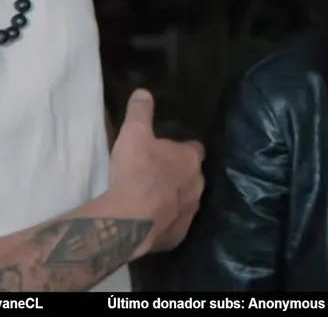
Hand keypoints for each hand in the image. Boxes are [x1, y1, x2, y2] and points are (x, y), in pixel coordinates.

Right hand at [108, 89, 204, 254]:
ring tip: (153, 196)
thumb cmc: (136, 171)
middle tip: (158, 171)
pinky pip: (174, 224)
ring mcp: (189, 212)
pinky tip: (150, 220)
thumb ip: (140, 111)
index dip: (183, 147)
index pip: (195, 148)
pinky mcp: (178, 235)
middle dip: (179, 173)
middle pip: (192, 175)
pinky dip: (165, 220)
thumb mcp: (133, 133)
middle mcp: (197, 185)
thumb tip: (143, 91)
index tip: (170, 148)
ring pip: (186, 200)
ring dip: (173, 197)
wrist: (130, 220)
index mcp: (190, 159)